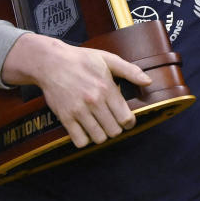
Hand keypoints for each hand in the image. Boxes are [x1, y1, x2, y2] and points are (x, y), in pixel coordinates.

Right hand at [3, 34, 151, 147]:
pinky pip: (79, 141)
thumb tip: (148, 81)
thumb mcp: (108, 59)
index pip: (126, 118)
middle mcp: (94, 101)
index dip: (129, 122)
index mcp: (107, 88)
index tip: (126, 120)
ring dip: (101, 135)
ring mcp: (78, 111)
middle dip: (116, 128)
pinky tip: (85, 130)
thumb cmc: (81, 60)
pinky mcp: (65, 117)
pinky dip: (84, 140)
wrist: (50, 62)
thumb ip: (130, 71)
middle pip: (114, 131)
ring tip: (99, 126)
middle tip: (111, 122)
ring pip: (99, 138)